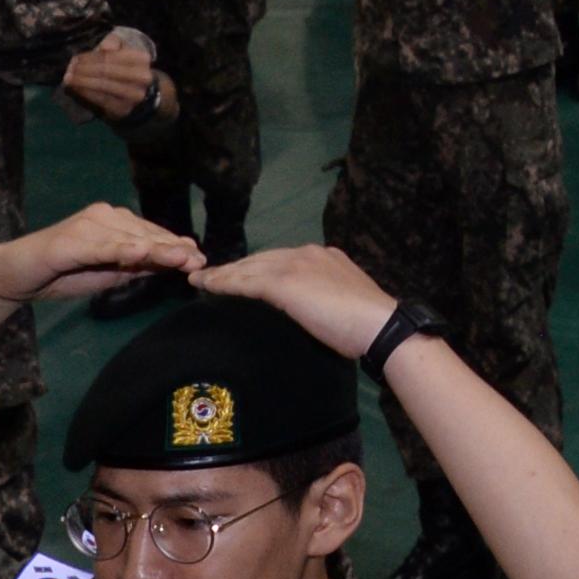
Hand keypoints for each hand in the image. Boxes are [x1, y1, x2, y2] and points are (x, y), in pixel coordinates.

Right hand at [0, 201, 205, 305]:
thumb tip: (170, 263)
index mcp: (114, 222)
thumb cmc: (62, 274)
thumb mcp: (106, 274)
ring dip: (157, 248)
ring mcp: (87, 225)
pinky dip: (121, 250)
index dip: (175, 247)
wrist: (14, 275)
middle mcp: (104, 216)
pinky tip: (139, 253)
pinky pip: (101, 247)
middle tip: (199, 261)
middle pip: (145, 234)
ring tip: (182, 257)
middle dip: (173, 249)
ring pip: (129, 239)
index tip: (200, 258)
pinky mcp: (70, 240)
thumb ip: (135, 267)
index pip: (151, 234)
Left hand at [59, 32, 166, 122]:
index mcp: (141, 59)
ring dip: (82, 81)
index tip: (76, 58)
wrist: (138, 92)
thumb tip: (105, 47)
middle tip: (69, 70)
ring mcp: (134, 94)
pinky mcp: (124, 108)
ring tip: (69, 79)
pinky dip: (86, 93)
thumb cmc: (125, 67)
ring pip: (102, 85)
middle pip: (106, 71)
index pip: (110, 56)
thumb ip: (113, 42)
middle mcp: (141, 77)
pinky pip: (101, 99)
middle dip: (84, 70)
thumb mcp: (122, 49)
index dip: (90, 58)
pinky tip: (76, 88)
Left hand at [189, 243, 398, 361]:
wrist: (378, 324)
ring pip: (250, 268)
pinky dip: (224, 283)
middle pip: (261, 259)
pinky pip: (246, 282)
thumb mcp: (341, 303)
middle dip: (234, 268)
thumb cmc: (365, 325)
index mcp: (324, 257)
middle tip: (209, 277)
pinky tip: (208, 286)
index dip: (255, 267)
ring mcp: (296, 265)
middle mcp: (308, 253)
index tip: (237, 276)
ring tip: (200, 280)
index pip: (280, 260)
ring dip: (222, 274)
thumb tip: (306, 312)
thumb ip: (320, 299)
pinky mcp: (285, 282)